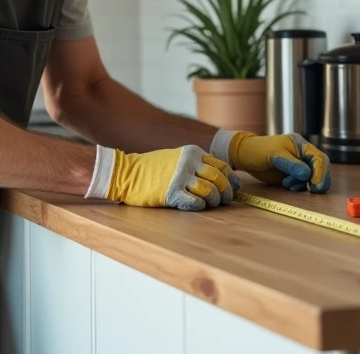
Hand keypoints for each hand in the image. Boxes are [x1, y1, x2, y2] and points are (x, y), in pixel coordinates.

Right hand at [85, 145, 241, 210]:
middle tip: (223, 201)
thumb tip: (220, 179)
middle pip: (219, 180)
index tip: (233, 189)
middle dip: (225, 193)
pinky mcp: (172, 193)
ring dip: (212, 201)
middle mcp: (189, 163)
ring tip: (207, 204)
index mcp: (192, 152)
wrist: (126, 173)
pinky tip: (193, 205)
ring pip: (210, 192)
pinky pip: (196, 203)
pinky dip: (199, 206)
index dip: (231, 180)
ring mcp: (181, 178)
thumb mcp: (176, 158)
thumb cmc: (151, 169)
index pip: (222, 166)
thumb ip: (196, 164)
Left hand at [215, 131, 330, 192]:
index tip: (315, 185)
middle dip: (318, 180)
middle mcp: (303, 154)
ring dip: (305, 184)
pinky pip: (304, 182)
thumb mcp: (274, 155)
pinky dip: (300, 186)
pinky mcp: (294, 174)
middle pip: (320, 168)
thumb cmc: (258, 150)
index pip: (319, 158)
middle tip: (312, 190)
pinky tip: (288, 185)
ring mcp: (299, 165)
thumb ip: (291, 164)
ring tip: (288, 184)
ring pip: (313, 177)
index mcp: (301, 145)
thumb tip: (307, 174)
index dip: (321, 172)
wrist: (246, 156)